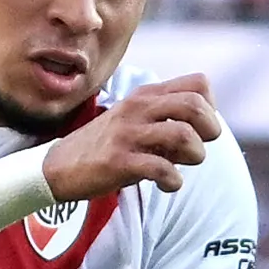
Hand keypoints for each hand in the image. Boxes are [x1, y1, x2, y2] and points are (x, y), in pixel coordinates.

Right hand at [39, 74, 223, 203]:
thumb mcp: (134, 119)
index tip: (199, 129)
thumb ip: (166, 117)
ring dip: (194, 156)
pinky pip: (162, 169)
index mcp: (146, 95)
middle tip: (197, 149)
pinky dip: (173, 181)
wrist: (58, 166)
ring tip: (180, 166)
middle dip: (209, 131)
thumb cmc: (105, 146)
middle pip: (196, 106)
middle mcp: (138, 109)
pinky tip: (165, 185)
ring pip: (184, 135)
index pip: (199, 84)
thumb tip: (207, 128)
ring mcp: (128, 134)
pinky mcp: (119, 161)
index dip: (210, 107)